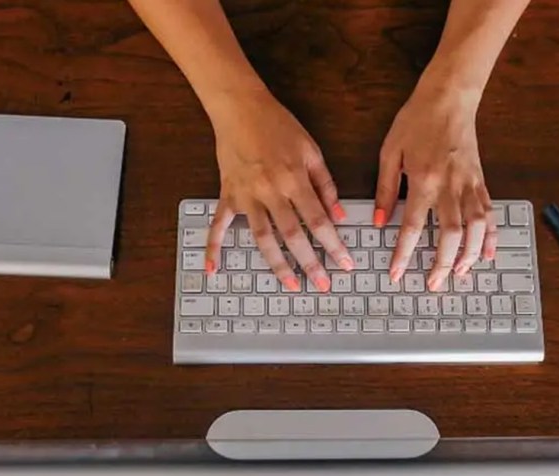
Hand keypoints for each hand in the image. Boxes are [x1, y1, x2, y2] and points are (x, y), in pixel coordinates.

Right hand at [204, 91, 352, 290]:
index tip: (345, 264)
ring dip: (276, 265)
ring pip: (262, 238)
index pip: (318, 221)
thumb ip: (326, 185)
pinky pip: (218, 225)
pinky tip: (213, 268)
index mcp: (294, 180)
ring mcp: (246, 196)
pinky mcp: (228, 195)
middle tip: (322, 285)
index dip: (334, 245)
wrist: (240, 108)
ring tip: (289, 285)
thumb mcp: (311, 150)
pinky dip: (213, 247)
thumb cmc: (279, 126)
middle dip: (310, 264)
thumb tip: (338, 215)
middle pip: (292, 236)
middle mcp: (270, 192)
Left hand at [376, 85, 496, 290]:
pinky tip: (488, 253)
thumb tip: (377, 221)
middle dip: (442, 263)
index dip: (403, 253)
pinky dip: (490, 235)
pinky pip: (489, 212)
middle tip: (434, 284)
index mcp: (422, 179)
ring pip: (475, 227)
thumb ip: (384, 189)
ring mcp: (469, 184)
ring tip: (460, 273)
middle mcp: (450, 186)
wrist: (449, 97)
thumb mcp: (390, 151)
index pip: (411, 226)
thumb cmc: (416, 120)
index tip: (396, 273)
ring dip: (470, 254)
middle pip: (450, 234)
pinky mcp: (481, 180)